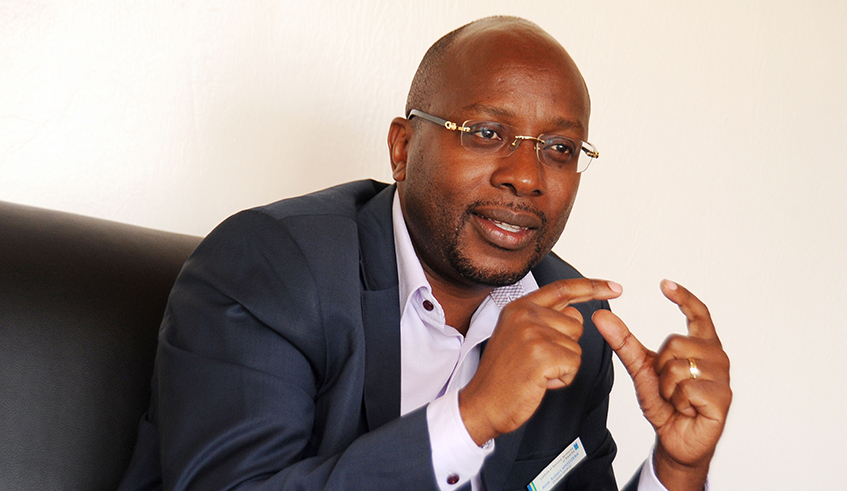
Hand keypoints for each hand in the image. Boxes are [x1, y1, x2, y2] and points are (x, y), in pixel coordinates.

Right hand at [458, 278, 621, 445]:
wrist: (482, 404)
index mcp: (518, 307)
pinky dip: (561, 378)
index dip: (591, 287)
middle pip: (576, 323)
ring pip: (576, 347)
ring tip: (534, 371)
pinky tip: (539, 381)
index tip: (614, 287)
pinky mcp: (542, 354)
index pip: (562, 289)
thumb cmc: (501, 376)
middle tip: (535, 361)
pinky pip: (574, 365)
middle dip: (565, 346)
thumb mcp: (516, 335)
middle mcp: (525, 315)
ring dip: (562, 365)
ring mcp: (533, 333)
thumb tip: (574, 312)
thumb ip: (544, 318)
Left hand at [593, 280, 730, 490]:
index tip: (664, 284)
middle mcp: (717, 356)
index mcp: (702, 345)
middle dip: (660, 366)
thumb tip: (601, 316)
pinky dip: (676, 400)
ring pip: (679, 366)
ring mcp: (722, 377)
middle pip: (675, 342)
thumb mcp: (641, 369)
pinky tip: (686, 409)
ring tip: (677, 398)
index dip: (684, 297)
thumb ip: (623, 342)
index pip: (699, 313)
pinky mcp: (722, 397)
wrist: (675, 439)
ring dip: (667, 386)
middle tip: (668, 385)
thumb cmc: (665, 403)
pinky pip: (686, 388)